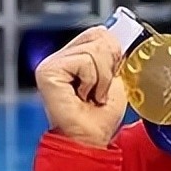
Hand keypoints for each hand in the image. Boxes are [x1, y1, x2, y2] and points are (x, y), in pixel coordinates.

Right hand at [34, 26, 127, 147]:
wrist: (93, 139)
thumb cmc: (102, 115)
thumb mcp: (116, 78)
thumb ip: (114, 54)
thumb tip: (122, 31)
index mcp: (74, 56)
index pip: (99, 32)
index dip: (114, 51)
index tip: (113, 75)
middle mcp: (59, 57)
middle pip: (98, 35)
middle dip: (110, 64)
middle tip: (101, 88)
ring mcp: (51, 64)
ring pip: (94, 50)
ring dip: (102, 78)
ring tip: (92, 95)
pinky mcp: (48, 71)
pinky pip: (84, 62)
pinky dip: (92, 81)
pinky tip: (82, 96)